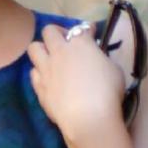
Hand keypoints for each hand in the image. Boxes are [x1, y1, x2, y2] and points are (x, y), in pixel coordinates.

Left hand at [25, 21, 132, 147]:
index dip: (87, 30)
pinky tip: (48, 79)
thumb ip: (101, 59)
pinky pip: (33, 72)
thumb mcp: (114, 69)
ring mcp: (46, 69)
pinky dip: (39, 72)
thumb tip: (96, 59)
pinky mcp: (39, 87)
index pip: (81, 29)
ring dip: (42, 50)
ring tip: (51, 59)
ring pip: (33, 48)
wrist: (88, 118)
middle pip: (49, 31)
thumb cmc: (108, 92)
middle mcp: (59, 52)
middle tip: (66, 43)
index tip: (91, 34)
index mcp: (81, 44)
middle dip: (57, 33)